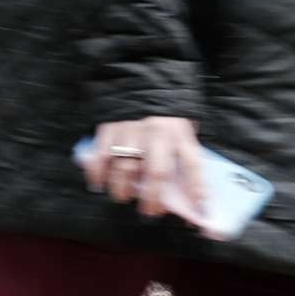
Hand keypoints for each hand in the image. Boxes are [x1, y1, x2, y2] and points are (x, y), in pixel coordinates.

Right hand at [83, 116, 206, 219]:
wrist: (141, 83)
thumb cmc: (164, 116)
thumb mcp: (181, 129)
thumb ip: (182, 154)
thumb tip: (187, 191)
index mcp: (179, 133)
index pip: (192, 165)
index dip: (195, 189)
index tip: (197, 209)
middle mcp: (156, 132)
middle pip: (156, 172)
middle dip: (153, 198)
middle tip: (149, 212)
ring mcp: (130, 130)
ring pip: (125, 168)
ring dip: (122, 189)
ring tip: (123, 197)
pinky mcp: (109, 128)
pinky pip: (101, 156)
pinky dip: (97, 173)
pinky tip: (98, 184)